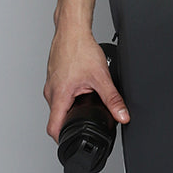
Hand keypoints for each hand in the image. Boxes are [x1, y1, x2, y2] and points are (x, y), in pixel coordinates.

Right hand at [44, 27, 128, 142]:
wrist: (72, 30)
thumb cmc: (80, 48)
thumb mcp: (101, 77)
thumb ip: (113, 99)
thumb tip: (122, 115)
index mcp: (59, 96)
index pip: (53, 128)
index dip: (62, 139)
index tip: (72, 142)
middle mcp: (51, 92)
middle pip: (57, 117)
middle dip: (72, 121)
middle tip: (87, 118)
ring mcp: (51, 84)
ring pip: (58, 105)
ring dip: (71, 106)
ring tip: (85, 99)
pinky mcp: (54, 77)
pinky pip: (59, 93)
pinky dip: (70, 95)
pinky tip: (81, 86)